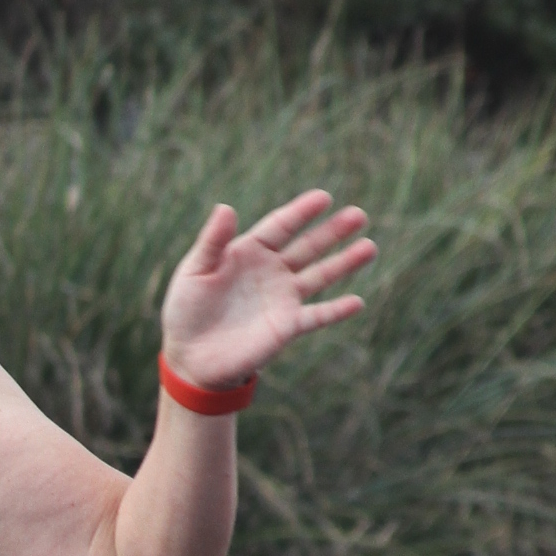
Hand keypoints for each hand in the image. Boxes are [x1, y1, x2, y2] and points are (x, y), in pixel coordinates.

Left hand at [160, 190, 375, 394]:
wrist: (190, 357)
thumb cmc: (186, 311)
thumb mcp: (194, 271)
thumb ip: (212, 242)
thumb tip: (226, 207)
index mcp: (249, 252)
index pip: (281, 226)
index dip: (302, 212)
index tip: (324, 197)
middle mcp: (272, 272)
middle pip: (308, 246)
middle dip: (333, 232)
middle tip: (359, 215)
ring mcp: (282, 299)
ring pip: (320, 276)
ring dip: (345, 263)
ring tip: (369, 247)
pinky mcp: (287, 327)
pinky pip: (317, 316)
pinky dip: (336, 310)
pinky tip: (358, 302)